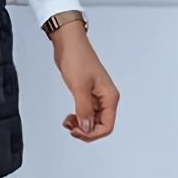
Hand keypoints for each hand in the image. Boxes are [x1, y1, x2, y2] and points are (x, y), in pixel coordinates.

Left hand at [49, 23, 118, 141]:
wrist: (69, 44)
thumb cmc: (77, 59)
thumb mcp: (80, 87)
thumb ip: (84, 110)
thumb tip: (86, 128)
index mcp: (110, 97)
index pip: (107, 126)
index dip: (92, 134)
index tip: (77, 131)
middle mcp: (106, 98)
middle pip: (100, 126)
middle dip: (85, 131)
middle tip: (70, 126)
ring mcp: (97, 97)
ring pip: (92, 121)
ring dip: (80, 125)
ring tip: (68, 121)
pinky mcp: (87, 94)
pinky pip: (86, 113)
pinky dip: (78, 117)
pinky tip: (69, 117)